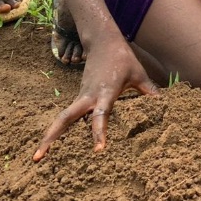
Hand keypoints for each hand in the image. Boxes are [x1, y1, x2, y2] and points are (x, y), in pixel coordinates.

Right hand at [32, 39, 158, 160]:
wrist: (103, 42)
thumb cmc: (123, 58)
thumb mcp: (139, 74)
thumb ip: (149, 91)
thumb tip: (163, 104)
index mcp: (105, 91)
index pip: (101, 114)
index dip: (99, 132)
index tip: (98, 150)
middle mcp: (88, 96)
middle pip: (65, 118)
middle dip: (51, 137)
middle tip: (37, 158)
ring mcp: (81, 96)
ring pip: (63, 117)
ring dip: (51, 135)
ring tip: (37, 157)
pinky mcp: (80, 97)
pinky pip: (69, 115)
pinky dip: (61, 129)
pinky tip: (56, 145)